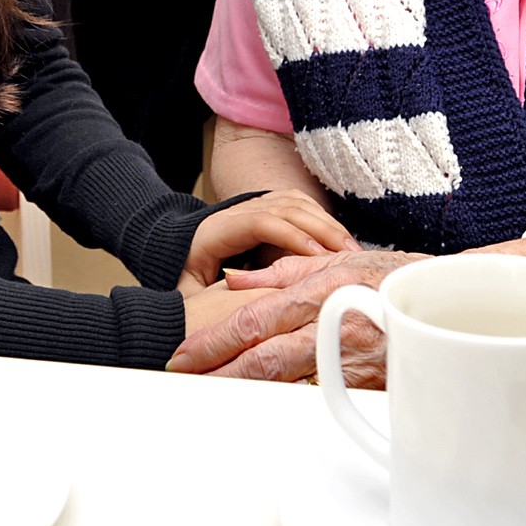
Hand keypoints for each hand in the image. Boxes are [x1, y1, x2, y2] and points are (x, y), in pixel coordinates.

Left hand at [166, 249, 420, 380]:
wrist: (454, 300)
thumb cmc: (395, 274)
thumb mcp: (339, 260)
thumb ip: (284, 272)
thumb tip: (237, 282)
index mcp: (321, 291)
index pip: (255, 322)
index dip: (214, 343)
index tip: (183, 356)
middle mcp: (332, 325)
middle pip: (263, 359)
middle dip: (218, 374)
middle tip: (185, 381)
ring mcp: (349, 359)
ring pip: (287, 381)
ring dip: (246, 387)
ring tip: (212, 390)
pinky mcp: (366, 383)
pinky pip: (318, 390)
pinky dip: (288, 393)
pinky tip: (265, 396)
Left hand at [178, 191, 358, 292]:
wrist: (175, 248)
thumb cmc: (182, 277)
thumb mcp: (187, 294)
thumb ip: (204, 304)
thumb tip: (229, 321)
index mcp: (218, 229)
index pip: (260, 222)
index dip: (291, 237)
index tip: (318, 258)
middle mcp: (238, 210)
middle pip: (287, 207)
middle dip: (320, 230)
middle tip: (347, 255)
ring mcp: (255, 204)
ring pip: (298, 204)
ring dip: (326, 224)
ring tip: (350, 250)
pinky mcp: (268, 208)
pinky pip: (301, 206)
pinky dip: (323, 221)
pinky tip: (341, 243)